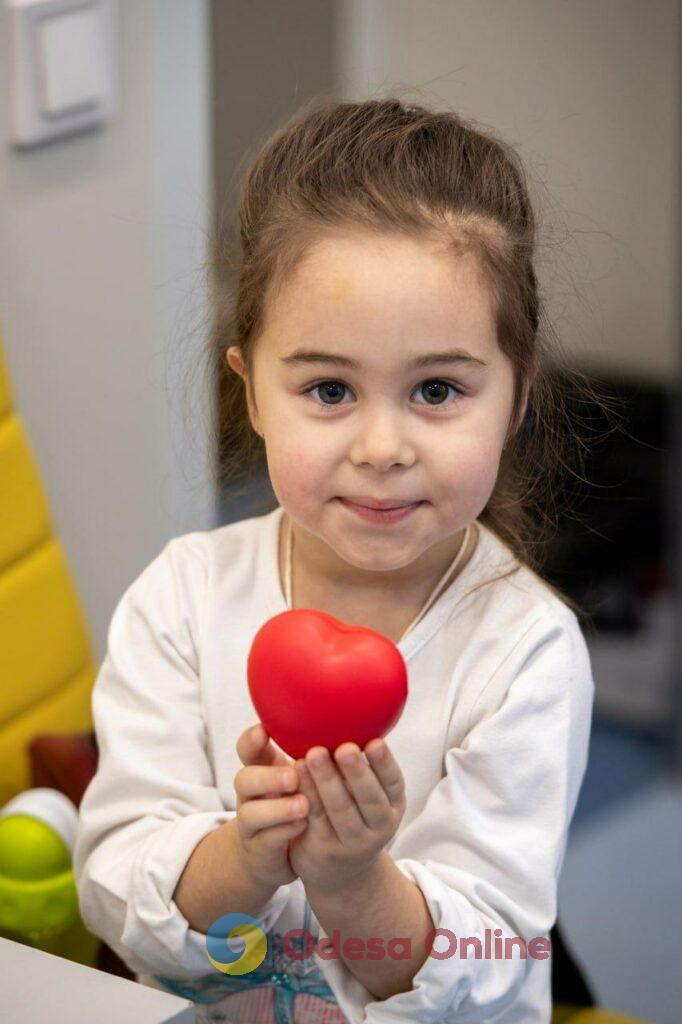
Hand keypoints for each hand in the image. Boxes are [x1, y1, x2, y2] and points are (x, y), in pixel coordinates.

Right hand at [233, 722, 309, 889]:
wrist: (271, 854)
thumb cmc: (291, 802)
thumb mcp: (300, 776)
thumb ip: (313, 753)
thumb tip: (346, 719)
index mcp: (261, 770)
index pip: (247, 749)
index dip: (252, 739)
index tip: (266, 729)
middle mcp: (251, 795)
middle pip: (244, 779)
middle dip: (269, 776)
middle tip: (294, 775)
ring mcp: (252, 824)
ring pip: (250, 814)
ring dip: (278, 809)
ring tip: (304, 805)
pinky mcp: (258, 849)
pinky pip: (265, 841)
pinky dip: (283, 832)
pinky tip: (303, 825)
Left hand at [288, 739, 405, 893]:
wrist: (340, 873)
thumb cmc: (355, 816)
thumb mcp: (372, 798)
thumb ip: (366, 768)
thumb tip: (355, 712)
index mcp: (392, 806)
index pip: (393, 783)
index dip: (384, 763)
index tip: (374, 742)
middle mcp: (378, 827)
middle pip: (368, 799)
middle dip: (356, 772)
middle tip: (343, 747)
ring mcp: (351, 843)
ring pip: (340, 811)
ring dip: (326, 782)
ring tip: (312, 755)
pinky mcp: (323, 850)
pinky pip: (315, 820)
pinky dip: (306, 795)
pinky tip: (296, 774)